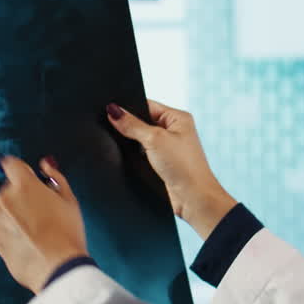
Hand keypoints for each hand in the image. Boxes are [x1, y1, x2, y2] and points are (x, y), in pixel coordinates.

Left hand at [0, 156, 88, 292]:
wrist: (58, 267)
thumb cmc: (67, 232)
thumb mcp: (69, 200)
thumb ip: (56, 178)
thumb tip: (46, 166)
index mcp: (23, 185)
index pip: (11, 164)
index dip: (21, 169)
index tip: (28, 176)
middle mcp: (5, 201)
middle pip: (8, 190)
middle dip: (21, 196)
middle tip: (43, 210)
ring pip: (4, 212)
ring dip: (16, 216)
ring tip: (39, 230)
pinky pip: (4, 232)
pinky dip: (14, 234)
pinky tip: (33, 243)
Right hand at [106, 100, 236, 238]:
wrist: (193, 198)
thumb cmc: (183, 166)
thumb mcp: (154, 140)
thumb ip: (132, 125)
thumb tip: (114, 111)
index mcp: (178, 118)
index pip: (147, 105)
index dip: (129, 107)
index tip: (110, 110)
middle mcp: (174, 131)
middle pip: (142, 122)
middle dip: (129, 126)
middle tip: (113, 128)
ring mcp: (168, 147)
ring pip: (140, 139)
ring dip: (132, 143)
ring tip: (124, 145)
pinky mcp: (162, 163)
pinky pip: (142, 154)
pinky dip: (135, 156)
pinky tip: (128, 158)